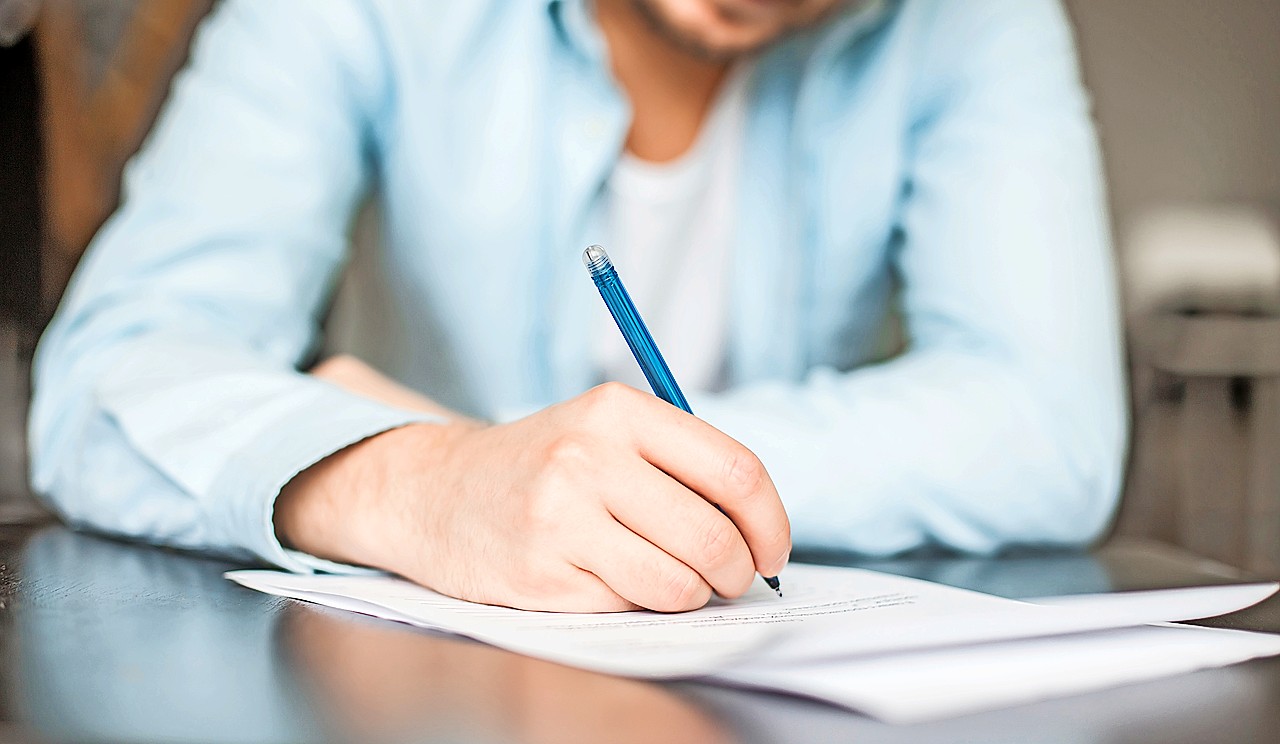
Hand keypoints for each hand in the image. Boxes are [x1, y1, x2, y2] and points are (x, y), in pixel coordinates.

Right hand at [276, 375, 789, 612]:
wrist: (436, 490)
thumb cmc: (543, 464)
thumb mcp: (604, 430)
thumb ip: (679, 463)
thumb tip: (760, 531)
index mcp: (618, 412)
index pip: (734, 470)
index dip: (771, 522)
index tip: (773, 550)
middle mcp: (588, 458)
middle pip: (713, 537)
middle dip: (737, 573)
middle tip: (730, 578)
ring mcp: (559, 518)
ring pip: (676, 584)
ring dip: (690, 595)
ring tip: (670, 579)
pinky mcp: (538, 574)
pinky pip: (626, 607)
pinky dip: (633, 603)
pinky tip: (606, 578)